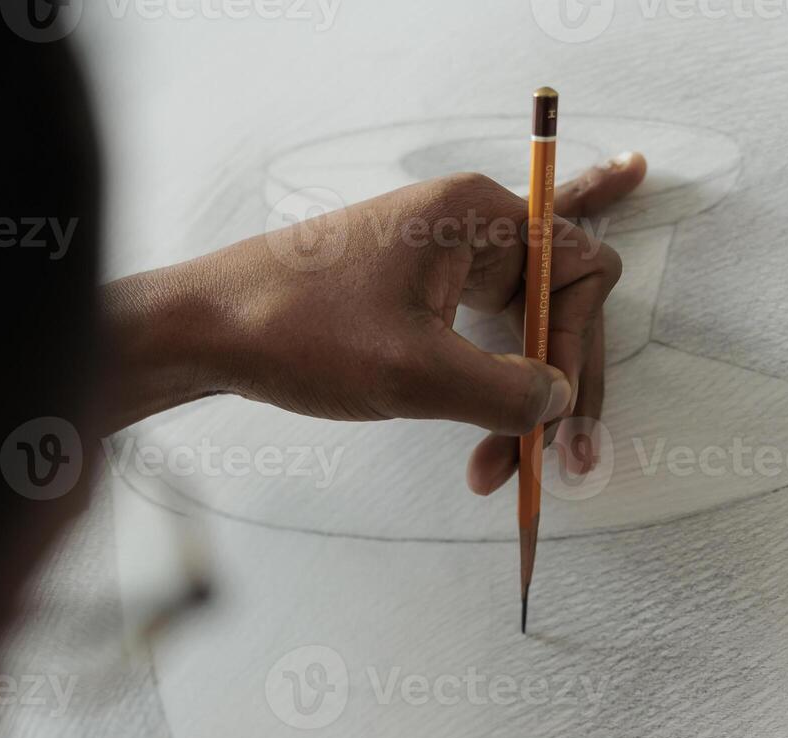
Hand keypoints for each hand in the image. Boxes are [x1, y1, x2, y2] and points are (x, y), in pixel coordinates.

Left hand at [103, 153, 646, 494]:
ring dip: (518, 401)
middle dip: (557, 388)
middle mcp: (467, 226)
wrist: (207, 328)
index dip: (580, 351)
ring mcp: (440, 258)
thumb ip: (505, 392)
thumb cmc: (300, 332)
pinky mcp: (415, 291)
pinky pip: (478, 338)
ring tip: (502, 470)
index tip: (557, 419)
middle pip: (556, 305)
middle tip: (565, 465)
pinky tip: (485, 441)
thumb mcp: (415, 374)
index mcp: (477, 216)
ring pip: (517, 332)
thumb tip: (558, 403)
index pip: (581, 271)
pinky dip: (486, 389)